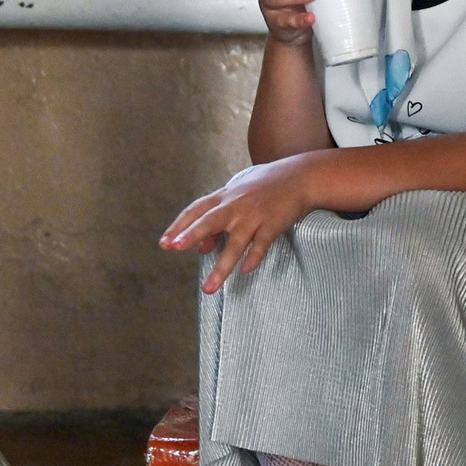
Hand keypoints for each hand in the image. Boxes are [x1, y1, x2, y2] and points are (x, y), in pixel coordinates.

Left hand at [160, 156, 319, 293]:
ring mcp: (255, 216)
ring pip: (235, 243)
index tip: (165, 244)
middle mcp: (236, 206)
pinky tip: (245, 270)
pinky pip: (261, 245)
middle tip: (174, 247)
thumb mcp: (237, 197)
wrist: (300, 177)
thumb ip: (216, 220)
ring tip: (209, 287)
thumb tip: (200, 248)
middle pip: (210, 220)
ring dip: (221, 266)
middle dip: (191, 233)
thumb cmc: (265, 187)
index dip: (179, 226)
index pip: (196, 210)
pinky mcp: (273, 224)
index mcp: (224, 198)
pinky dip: (253, 258)